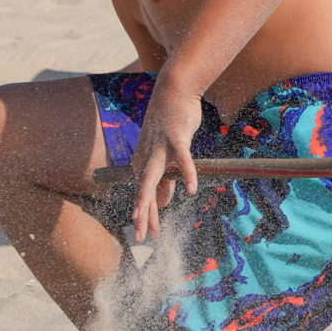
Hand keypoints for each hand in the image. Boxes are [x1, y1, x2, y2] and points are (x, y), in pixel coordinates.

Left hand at [127, 83, 203, 242]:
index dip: (146, 217)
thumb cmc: (171, 124)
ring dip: (148, 199)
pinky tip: (191, 191)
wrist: (173, 91)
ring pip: (152, 177)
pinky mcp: (175, 137)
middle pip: (142, 191)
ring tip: (146, 220)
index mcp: (143, 162)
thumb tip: (160, 204)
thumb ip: (162, 181)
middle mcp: (147, 157)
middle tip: (139, 239)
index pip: (144, 196)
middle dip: (141, 216)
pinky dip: (186, 174)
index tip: (146, 238)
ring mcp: (160, 147)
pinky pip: (182, 159)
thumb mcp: (165, 156)